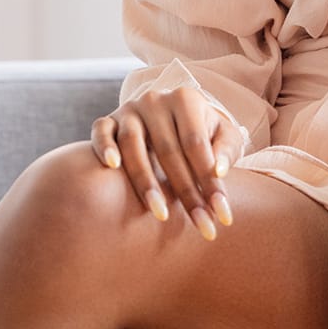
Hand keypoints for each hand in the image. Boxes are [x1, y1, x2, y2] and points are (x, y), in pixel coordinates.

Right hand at [90, 85, 240, 239]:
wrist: (174, 118)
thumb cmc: (205, 132)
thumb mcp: (224, 135)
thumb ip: (227, 150)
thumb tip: (218, 171)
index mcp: (186, 100)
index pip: (197, 144)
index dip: (209, 181)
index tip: (223, 216)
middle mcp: (156, 101)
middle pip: (168, 150)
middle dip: (186, 193)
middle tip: (202, 228)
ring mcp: (129, 110)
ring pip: (133, 144)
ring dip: (146, 182)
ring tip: (161, 214)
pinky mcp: (108, 121)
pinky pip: (101, 132)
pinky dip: (105, 147)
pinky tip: (113, 167)